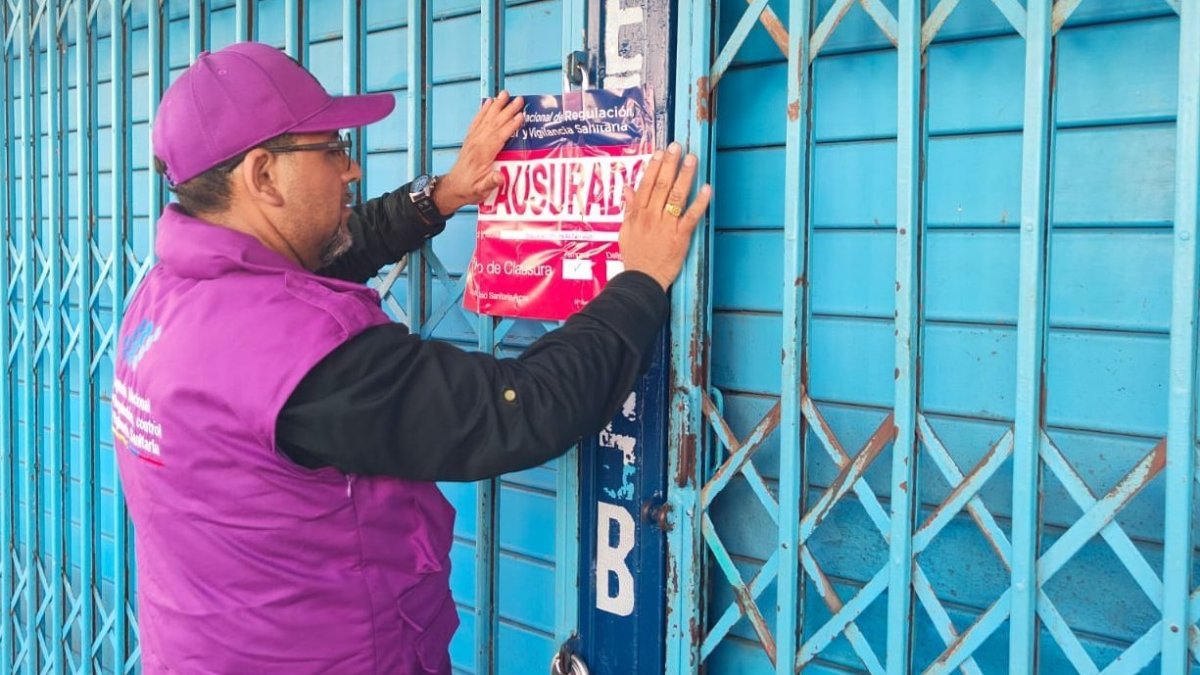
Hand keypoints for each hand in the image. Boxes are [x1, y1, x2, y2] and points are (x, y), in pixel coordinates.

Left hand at [432, 90, 524, 215]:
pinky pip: (477, 121)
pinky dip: (483, 110)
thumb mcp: (481, 191)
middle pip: (494, 124)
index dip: (510, 126)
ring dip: (496, 106)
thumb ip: (490, 183)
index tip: (521, 116)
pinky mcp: (470, 139)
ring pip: (486, 119)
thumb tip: (500, 177)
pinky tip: (488, 102)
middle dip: (507, 110)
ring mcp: (472, 140)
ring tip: (505, 93)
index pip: (499, 137)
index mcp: (482, 155)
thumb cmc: (469, 190)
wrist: (452, 188)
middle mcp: (477, 144)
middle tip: (519, 99)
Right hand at [618, 142, 710, 290]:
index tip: (660, 152)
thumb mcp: (625, 230)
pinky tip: (706, 189)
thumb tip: (628, 188)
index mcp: (638, 214)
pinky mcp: (680, 237)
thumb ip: (629, 208)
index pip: (646, 184)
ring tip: (692, 159)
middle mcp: (651, 216)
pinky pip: (691, 216)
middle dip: (670, 164)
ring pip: (675, 196)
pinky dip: (699, 202)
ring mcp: (666, 226)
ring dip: (685, 176)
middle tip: (677, 147)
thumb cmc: (635, 256)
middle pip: (661, 185)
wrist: (642, 279)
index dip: (654, 166)